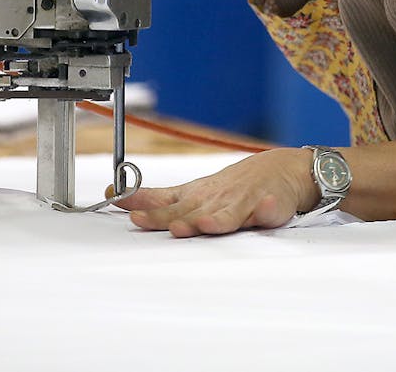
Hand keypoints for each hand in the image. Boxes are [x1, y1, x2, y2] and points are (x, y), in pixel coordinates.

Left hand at [117, 148, 316, 236]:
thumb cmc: (231, 188)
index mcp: (195, 195)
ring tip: (203, 224)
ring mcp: (242, 202)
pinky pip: (267, 211)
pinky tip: (264, 210)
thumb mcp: (193, 191)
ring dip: (216, 219)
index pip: (163, 199)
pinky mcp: (269, 207)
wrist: (278, 170)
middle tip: (153, 221)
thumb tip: (118, 199)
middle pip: (190, 212)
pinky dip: (265, 210)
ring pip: (228, 214)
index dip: (142, 201)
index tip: (117, 199)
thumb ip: (160, 200)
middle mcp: (215, 199)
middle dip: (172, 218)